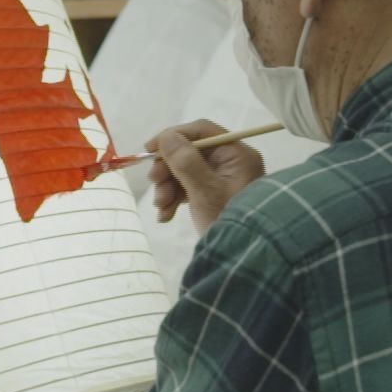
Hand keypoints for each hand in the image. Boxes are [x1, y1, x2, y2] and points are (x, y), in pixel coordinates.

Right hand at [147, 119, 265, 234]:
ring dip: (167, 187)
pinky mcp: (213, 197)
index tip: (150, 149)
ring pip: (185, 172)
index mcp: (237, 155)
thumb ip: (186, 161)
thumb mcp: (205, 191)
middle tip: (154, 182)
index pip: (202, 131)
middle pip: (190, 152)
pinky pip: (188, 189)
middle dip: (168, 169)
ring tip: (161, 206)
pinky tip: (165, 215)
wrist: (242, 260)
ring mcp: (222, 181)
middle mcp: (231, 163)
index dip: (174, 136)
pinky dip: (174, 199)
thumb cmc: (228, 220)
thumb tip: (167, 136)